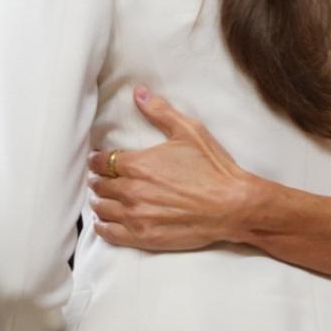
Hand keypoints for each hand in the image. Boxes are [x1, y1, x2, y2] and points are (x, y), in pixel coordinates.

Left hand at [87, 87, 260, 251]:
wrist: (232, 205)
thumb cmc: (213, 168)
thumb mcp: (189, 131)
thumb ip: (160, 111)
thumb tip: (138, 92)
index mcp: (138, 164)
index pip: (102, 161)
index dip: (98, 159)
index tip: (99, 159)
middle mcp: (131, 190)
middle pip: (99, 185)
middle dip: (99, 180)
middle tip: (102, 179)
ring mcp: (135, 216)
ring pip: (101, 208)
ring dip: (100, 201)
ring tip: (104, 198)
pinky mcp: (142, 237)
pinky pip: (108, 232)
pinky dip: (103, 225)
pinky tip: (105, 220)